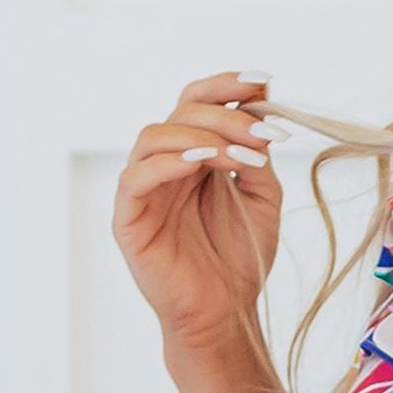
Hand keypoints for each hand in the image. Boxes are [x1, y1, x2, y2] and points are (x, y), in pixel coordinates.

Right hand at [112, 69, 286, 353]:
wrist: (226, 313)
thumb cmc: (241, 257)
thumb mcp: (263, 198)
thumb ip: (258, 156)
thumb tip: (262, 107)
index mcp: (195, 156)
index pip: (200, 103)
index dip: (227, 85)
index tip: (264, 79)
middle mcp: (166, 165)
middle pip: (181, 113)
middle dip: (225, 116)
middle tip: (263, 134)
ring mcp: (144, 190)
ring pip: (153, 136)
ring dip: (199, 136)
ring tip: (236, 155)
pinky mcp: (128, 218)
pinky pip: (137, 177)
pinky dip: (168, 162)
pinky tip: (201, 164)